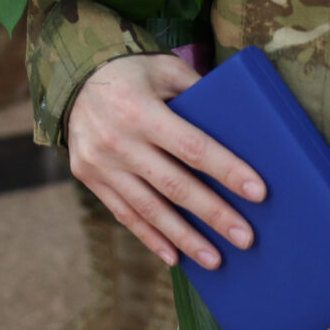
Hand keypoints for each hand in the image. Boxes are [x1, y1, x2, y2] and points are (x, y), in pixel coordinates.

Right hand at [66, 53, 263, 271]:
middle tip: (245, 238)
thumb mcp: (163, 68)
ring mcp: (99, 162)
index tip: (257, 192)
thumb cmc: (131, 72)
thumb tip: (240, 125)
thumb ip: (197, 92)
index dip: (225, 170)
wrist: (72, 79)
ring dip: (184, 238)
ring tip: (215, 260)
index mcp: (138, 108)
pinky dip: (150, 237)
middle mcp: (116, 139)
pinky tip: (174, 257)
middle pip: (173, 185)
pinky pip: (123, 214)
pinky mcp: (89, 177)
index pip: (191, 146)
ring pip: (148, 208)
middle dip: (213, 214)